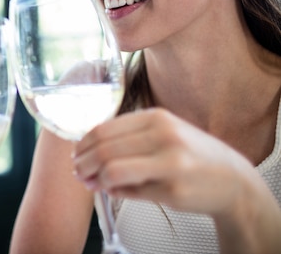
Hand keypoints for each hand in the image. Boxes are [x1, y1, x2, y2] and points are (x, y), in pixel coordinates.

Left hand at [72, 108, 255, 215]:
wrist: (232, 180)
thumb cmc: (191, 154)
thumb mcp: (163, 133)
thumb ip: (128, 137)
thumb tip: (87, 152)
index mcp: (156, 118)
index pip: (103, 129)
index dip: (83, 145)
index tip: (77, 155)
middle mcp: (164, 136)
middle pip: (104, 150)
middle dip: (83, 164)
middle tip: (78, 173)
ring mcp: (170, 163)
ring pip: (112, 170)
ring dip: (95, 179)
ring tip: (91, 183)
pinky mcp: (173, 191)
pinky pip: (130, 191)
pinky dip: (115, 191)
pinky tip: (114, 190)